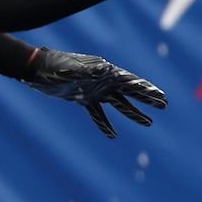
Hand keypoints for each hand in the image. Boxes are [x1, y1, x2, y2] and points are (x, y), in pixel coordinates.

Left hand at [24, 49, 166, 137]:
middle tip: (164, 104)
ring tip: (149, 123)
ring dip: (133, 113)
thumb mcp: (72, 68)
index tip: (161, 96)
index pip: (131, 82)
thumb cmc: (55, 66)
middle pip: (130, 92)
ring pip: (119, 104)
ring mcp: (95, 90)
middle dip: (147, 98)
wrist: (38, 69)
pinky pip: (98, 114)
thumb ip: (88, 70)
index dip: (146, 89)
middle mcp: (103, 81)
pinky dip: (105, 124)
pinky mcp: (83, 99)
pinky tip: (112, 135)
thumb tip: (105, 69)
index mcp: (105, 72)